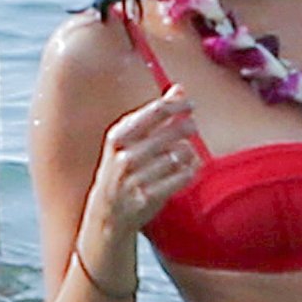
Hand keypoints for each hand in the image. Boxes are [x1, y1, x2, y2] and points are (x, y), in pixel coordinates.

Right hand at [78, 85, 197, 274]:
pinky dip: (190, 171)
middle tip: (193, 126)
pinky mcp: (147, 198)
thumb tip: (179, 88)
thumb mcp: (131, 139)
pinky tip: (189, 169)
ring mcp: (134, 179)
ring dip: (187, 153)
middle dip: (186, 127)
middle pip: (168, 133)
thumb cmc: (123, 169)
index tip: (190, 105)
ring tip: (187, 153)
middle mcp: (123, 157)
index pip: (153, 112)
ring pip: (177, 156)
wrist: (107, 214)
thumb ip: (155, 113)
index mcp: (117, 138)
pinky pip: (180, 178)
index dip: (176, 106)